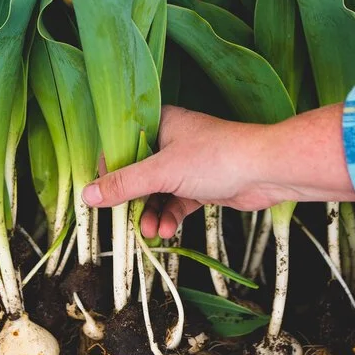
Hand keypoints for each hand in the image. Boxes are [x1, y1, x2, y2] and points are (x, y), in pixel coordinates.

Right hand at [82, 103, 354, 238]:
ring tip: (151, 232)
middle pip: (138, 172)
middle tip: (124, 221)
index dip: (109, 169)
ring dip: (152, 213)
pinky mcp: (202, 184)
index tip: (99, 194)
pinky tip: (168, 231)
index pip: (121, 144)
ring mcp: (188, 163)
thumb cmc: (216, 157)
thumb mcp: (163, 172)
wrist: (266, 170)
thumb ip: (125, 184)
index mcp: (159, 122)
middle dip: (132, 200)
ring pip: (158, 191)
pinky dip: (170, 216)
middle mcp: (171, 140)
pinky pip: (177, 201)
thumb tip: (87, 195)